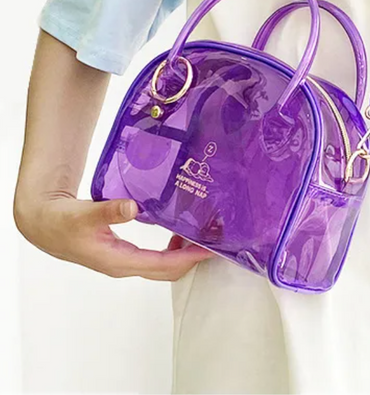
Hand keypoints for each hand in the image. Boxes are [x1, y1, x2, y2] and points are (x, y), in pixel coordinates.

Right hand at [14, 193, 214, 280]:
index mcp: (119, 260)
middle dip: (193, 258)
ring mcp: (124, 261)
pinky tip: (178, 231)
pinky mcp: (123, 254)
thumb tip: (133, 208)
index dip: (189, 258)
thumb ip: (108, 211)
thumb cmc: (62, 222)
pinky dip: (171, 247)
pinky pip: (154, 257)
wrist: (44, 225)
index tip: (210, 248)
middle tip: (215, 241)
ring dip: (184, 253)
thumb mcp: (84, 214)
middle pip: (168, 270)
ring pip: (162, 265)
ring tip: (202, 235)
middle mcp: (125, 265)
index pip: (163, 266)